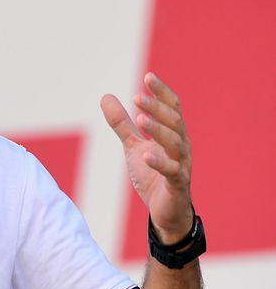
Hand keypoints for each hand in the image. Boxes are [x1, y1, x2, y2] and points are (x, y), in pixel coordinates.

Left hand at [101, 72, 192, 243]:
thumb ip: (122, 123)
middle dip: (157, 108)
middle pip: (173, 121)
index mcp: (173, 134)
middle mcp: (181, 146)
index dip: (161, 93)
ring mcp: (182, 165)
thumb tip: (106, 97)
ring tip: (140, 118)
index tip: (148, 76)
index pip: (171, 108)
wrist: (166, 211)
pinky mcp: (177, 184)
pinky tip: (146, 154)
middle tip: (138, 97)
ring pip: (175, 143)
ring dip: (158, 129)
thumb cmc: (152, 175)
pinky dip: (159, 162)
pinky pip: (172, 171)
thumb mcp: (133, 146)